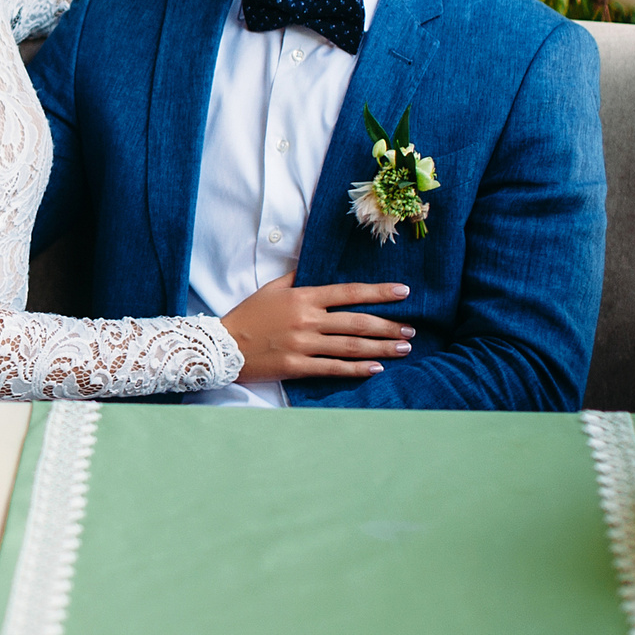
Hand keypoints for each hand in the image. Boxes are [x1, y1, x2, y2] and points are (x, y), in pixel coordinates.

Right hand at [217, 274, 413, 384]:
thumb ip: (297, 278)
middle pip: (357, 322)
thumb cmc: (248, 315)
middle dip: (388, 325)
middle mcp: (306, 320)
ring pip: (351, 346)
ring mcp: (302, 344)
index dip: (378, 292)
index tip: (403, 292)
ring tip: (403, 348)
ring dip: (381, 347)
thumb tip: (317, 266)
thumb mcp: (271, 288)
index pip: (349, 293)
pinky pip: (334, 368)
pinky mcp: (297, 366)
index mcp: (302, 297)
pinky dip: (357, 369)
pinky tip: (376, 368)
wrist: (223, 346)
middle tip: (411, 329)